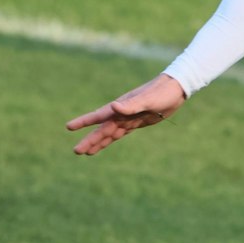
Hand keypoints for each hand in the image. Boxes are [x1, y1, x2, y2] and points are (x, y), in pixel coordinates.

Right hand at [66, 74, 187, 155]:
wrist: (175, 90)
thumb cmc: (161, 92)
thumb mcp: (148, 99)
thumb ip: (131, 104)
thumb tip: (113, 106)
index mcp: (120, 107)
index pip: (98, 116)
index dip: (84, 122)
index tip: (68, 127)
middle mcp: (121, 113)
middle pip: (102, 129)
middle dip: (89, 140)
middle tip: (76, 151)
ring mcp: (128, 118)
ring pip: (110, 133)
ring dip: (98, 142)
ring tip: (85, 153)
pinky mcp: (137, 122)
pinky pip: (120, 133)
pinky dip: (111, 139)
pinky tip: (104, 144)